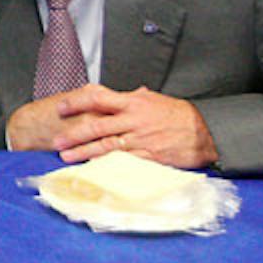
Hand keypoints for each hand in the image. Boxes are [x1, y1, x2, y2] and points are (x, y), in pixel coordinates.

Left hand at [5, 82, 217, 168]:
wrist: (205, 133)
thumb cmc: (179, 115)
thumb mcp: (154, 100)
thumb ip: (133, 98)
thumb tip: (119, 93)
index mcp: (133, 103)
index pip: (99, 98)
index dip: (77, 102)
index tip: (61, 107)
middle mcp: (134, 120)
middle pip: (97, 126)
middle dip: (74, 134)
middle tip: (56, 140)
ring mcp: (140, 140)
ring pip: (106, 146)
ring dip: (84, 153)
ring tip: (66, 157)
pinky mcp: (148, 158)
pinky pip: (123, 163)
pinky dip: (106, 166)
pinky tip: (92, 170)